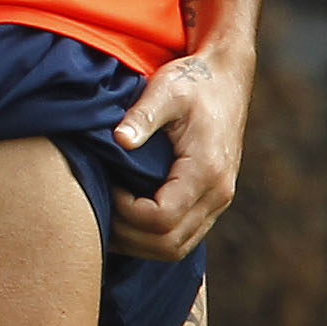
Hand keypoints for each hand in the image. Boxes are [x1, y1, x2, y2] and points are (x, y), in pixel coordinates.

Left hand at [108, 52, 249, 258]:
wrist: (226, 77)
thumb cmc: (194, 80)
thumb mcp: (166, 89)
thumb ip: (143, 115)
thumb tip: (119, 139)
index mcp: (207, 170)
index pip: (162, 219)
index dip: (127, 213)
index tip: (109, 186)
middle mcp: (218, 194)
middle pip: (168, 244)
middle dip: (128, 234)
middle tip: (99, 207)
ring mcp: (218, 201)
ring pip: (176, 248)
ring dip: (138, 242)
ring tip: (108, 217)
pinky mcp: (211, 202)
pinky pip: (182, 237)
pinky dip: (151, 237)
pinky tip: (126, 218)